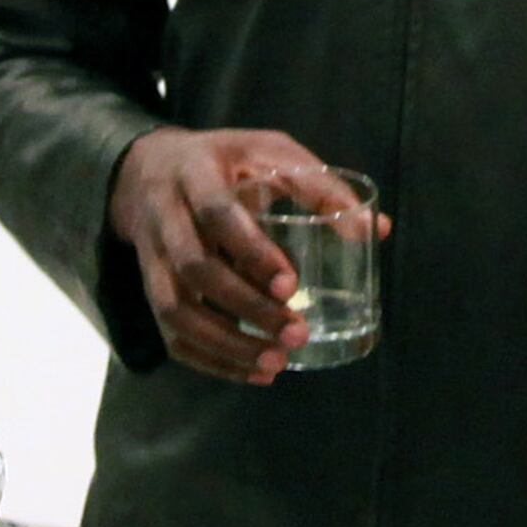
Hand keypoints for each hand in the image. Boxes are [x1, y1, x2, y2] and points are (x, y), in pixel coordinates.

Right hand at [106, 128, 379, 384]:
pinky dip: (209, 360)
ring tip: (275, 364)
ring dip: (224, 345)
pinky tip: (251, 373)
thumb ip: (318, 186)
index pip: (217, 213)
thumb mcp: (270, 153)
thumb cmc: (227, 162)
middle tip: (295, 334)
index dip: (252, 252)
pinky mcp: (149, 287)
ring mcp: (151, 254)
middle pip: (194, 268)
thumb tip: (377, 229)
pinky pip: (170, 333)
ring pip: (175, 309)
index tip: (291, 285)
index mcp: (196, 171)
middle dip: (246, 308)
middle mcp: (165, 214)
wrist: (148, 169)